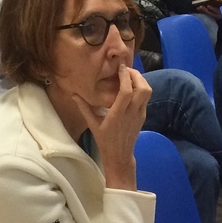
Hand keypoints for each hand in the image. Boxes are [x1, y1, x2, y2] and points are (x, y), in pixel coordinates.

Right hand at [76, 64, 149, 189]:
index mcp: (118, 113)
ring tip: (129, 77)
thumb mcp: (92, 124)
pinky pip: (145, 98)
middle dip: (136, 75)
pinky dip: (141, 89)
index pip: (127, 91)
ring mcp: (140, 113)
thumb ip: (84, 108)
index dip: (126, 76)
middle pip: (143, 88)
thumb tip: (74, 94)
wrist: (120, 155)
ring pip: (148, 92)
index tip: (120, 67)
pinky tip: (131, 88)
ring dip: (141, 81)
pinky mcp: (143, 115)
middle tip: (126, 70)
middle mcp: (132, 112)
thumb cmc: (104, 140)